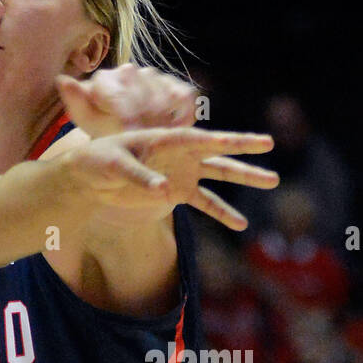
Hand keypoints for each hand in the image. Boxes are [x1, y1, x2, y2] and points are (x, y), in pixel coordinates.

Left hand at [57, 65, 196, 137]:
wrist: (124, 132)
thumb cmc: (101, 127)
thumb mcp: (86, 119)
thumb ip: (75, 101)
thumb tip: (61, 78)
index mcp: (105, 78)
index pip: (119, 94)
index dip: (126, 115)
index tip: (128, 132)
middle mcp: (130, 71)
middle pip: (143, 96)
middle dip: (144, 119)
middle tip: (144, 138)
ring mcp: (155, 77)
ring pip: (164, 96)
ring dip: (162, 118)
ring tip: (156, 135)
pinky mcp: (177, 85)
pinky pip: (185, 96)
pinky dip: (183, 113)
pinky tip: (174, 127)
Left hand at [68, 127, 277, 230]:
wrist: (89, 177)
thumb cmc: (98, 161)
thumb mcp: (114, 165)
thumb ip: (140, 176)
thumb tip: (164, 190)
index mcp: (165, 139)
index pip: (198, 138)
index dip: (221, 139)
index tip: (245, 142)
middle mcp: (179, 153)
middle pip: (217, 150)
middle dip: (243, 147)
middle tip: (269, 143)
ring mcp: (181, 172)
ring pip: (219, 174)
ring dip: (245, 178)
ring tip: (273, 181)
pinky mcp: (177, 193)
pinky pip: (205, 203)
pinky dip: (222, 213)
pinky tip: (241, 223)